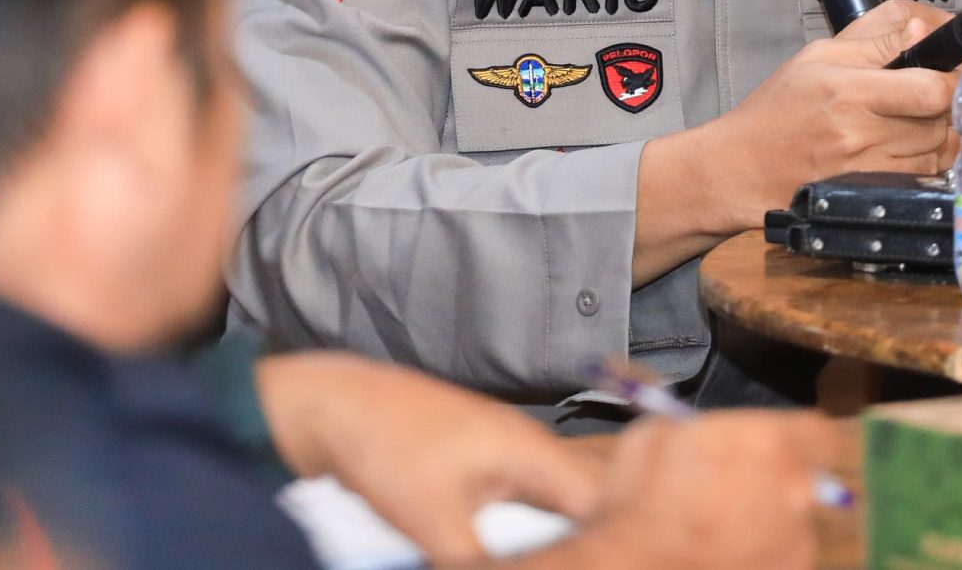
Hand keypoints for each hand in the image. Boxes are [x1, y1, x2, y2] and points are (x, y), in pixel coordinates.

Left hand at [255, 350, 601, 560]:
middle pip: (595, 491)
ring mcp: (509, 452)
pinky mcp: (486, 465)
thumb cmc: (381, 443)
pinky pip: (542, 494)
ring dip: (583, 523)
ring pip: (569, 492)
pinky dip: (556, 519)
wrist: (332, 407)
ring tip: (595, 550)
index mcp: (530, 450)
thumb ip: (478, 563)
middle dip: (610, 527)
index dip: (620, 535)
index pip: (603, 498)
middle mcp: (530, 446)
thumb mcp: (432, 522)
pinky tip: (553, 542)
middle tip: (618, 554)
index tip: (629, 555)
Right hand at [536, 410, 842, 569]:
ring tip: (724, 527)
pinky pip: (781, 557)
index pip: (818, 431)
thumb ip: (700, 428)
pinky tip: (724, 554)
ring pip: (796, 521)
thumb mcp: (657, 433)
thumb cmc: (639, 501)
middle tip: (739, 488)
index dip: (796, 438)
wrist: (632, 567)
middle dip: (779, 480)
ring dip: (771, 520)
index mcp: (769, 443)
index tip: (777, 446)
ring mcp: (796, 541)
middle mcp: (795, 491)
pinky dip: (762, 556)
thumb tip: (707, 431)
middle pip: (808, 477)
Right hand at [636, 0, 958, 278]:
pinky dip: (931, 158)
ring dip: (940, 128)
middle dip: (948, 99)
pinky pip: (927, 175)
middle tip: (934, 88)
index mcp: (848, 91)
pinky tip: (912, 144)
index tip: (953, 64)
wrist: (741, 169)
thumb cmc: (778, 109)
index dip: (954, 74)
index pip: (931, 88)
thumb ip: (876, 39)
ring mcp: (870, 170)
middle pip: (941, 118)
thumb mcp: (818, 56)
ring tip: (916, 115)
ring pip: (940, 148)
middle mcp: (862, 135)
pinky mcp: (874, 195)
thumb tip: (926, 28)